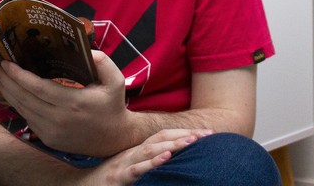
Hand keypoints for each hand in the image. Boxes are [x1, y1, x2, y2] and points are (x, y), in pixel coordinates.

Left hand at [0, 50, 134, 155]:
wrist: (114, 139)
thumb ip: (103, 62)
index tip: (5, 63)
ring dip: (5, 91)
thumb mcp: (116, 81)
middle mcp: (59, 119)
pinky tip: (8, 91)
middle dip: (4, 80)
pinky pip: (27, 117)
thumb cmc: (113, 105)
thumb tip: (87, 51)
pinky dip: (15, 103)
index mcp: (73, 104)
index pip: (38, 88)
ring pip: (22, 109)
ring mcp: (51, 131)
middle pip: (24, 98)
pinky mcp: (48, 138)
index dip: (19, 76)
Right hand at [77, 129, 211, 185]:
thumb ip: (147, 161)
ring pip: (151, 150)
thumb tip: (170, 157)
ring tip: (191, 141)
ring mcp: (124, 164)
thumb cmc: (107, 180)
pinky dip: (151, 162)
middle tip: (206, 134)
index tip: (205, 133)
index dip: (183, 132)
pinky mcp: (118, 178)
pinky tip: (166, 158)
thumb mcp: (129, 168)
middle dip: (184, 136)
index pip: (163, 136)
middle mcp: (132, 153)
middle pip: (161, 139)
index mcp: (136, 150)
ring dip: (172, 144)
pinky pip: (137, 169)